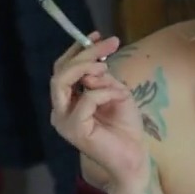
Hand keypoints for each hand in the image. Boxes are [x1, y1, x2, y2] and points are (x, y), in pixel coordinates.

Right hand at [50, 33, 149, 193]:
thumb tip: (95, 64)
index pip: (63, 69)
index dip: (78, 50)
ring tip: (107, 68)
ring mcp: (64, 120)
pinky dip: (106, 92)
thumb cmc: (125, 128)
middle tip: (109, 44)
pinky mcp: (74, 129)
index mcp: (68, 101)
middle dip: (84, 54)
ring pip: (62, 81)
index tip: (98, 36)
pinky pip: (87, 99)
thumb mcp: (116, 93)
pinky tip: (121, 96)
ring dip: (87, 68)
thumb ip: (103, 78)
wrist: (134, 158)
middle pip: (60, 72)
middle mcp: (60, 110)